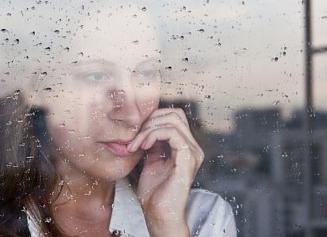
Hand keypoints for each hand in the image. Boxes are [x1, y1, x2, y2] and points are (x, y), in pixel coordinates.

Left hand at [127, 108, 203, 236]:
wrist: (157, 214)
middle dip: (150, 120)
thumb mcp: (151, 159)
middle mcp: (193, 148)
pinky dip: (153, 134)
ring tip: (136, 143)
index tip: (136, 133)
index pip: (174, 116)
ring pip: (172, 121)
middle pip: (175, 114)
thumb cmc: (153, 191)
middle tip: (135, 136)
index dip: (153, 118)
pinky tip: (143, 146)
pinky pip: (172, 133)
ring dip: (148, 129)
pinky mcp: (188, 158)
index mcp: (186, 147)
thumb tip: (146, 125)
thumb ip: (153, 142)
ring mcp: (193, 152)